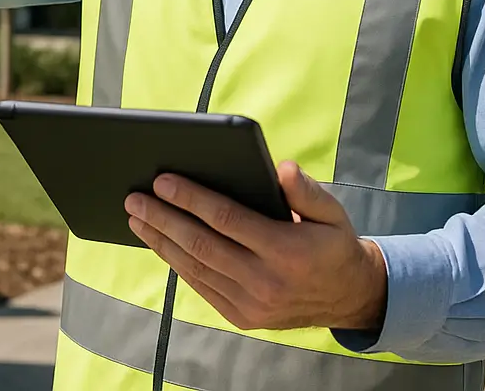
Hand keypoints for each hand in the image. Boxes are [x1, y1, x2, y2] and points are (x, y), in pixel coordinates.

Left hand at [124, 161, 387, 332]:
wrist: (350, 297)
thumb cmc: (334, 244)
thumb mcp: (332, 212)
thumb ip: (306, 190)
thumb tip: (281, 168)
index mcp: (287, 251)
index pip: (226, 219)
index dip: (190, 198)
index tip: (162, 180)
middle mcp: (266, 282)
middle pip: (201, 244)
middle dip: (162, 218)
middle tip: (134, 198)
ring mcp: (252, 304)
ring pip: (195, 268)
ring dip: (161, 241)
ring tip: (136, 218)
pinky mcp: (243, 317)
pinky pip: (201, 286)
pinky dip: (177, 263)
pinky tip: (160, 243)